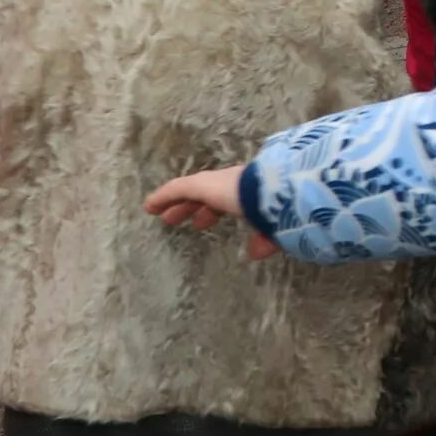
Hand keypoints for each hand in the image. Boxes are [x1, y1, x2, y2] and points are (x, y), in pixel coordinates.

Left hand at [145, 164, 278, 260]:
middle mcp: (235, 184)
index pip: (227, 201)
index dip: (212, 210)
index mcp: (252, 194)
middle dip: (194, 207)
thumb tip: (255, 252)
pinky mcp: (204, 185)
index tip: (201, 222)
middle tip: (179, 220)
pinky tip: (151, 205)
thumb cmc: (285, 211)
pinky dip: (165, 196)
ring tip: (163, 216)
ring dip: (178, 203)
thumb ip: (267, 239)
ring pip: (192, 191)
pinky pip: (179, 189)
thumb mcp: (279, 229)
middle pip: (207, 194)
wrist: (282, 191)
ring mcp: (219, 182)